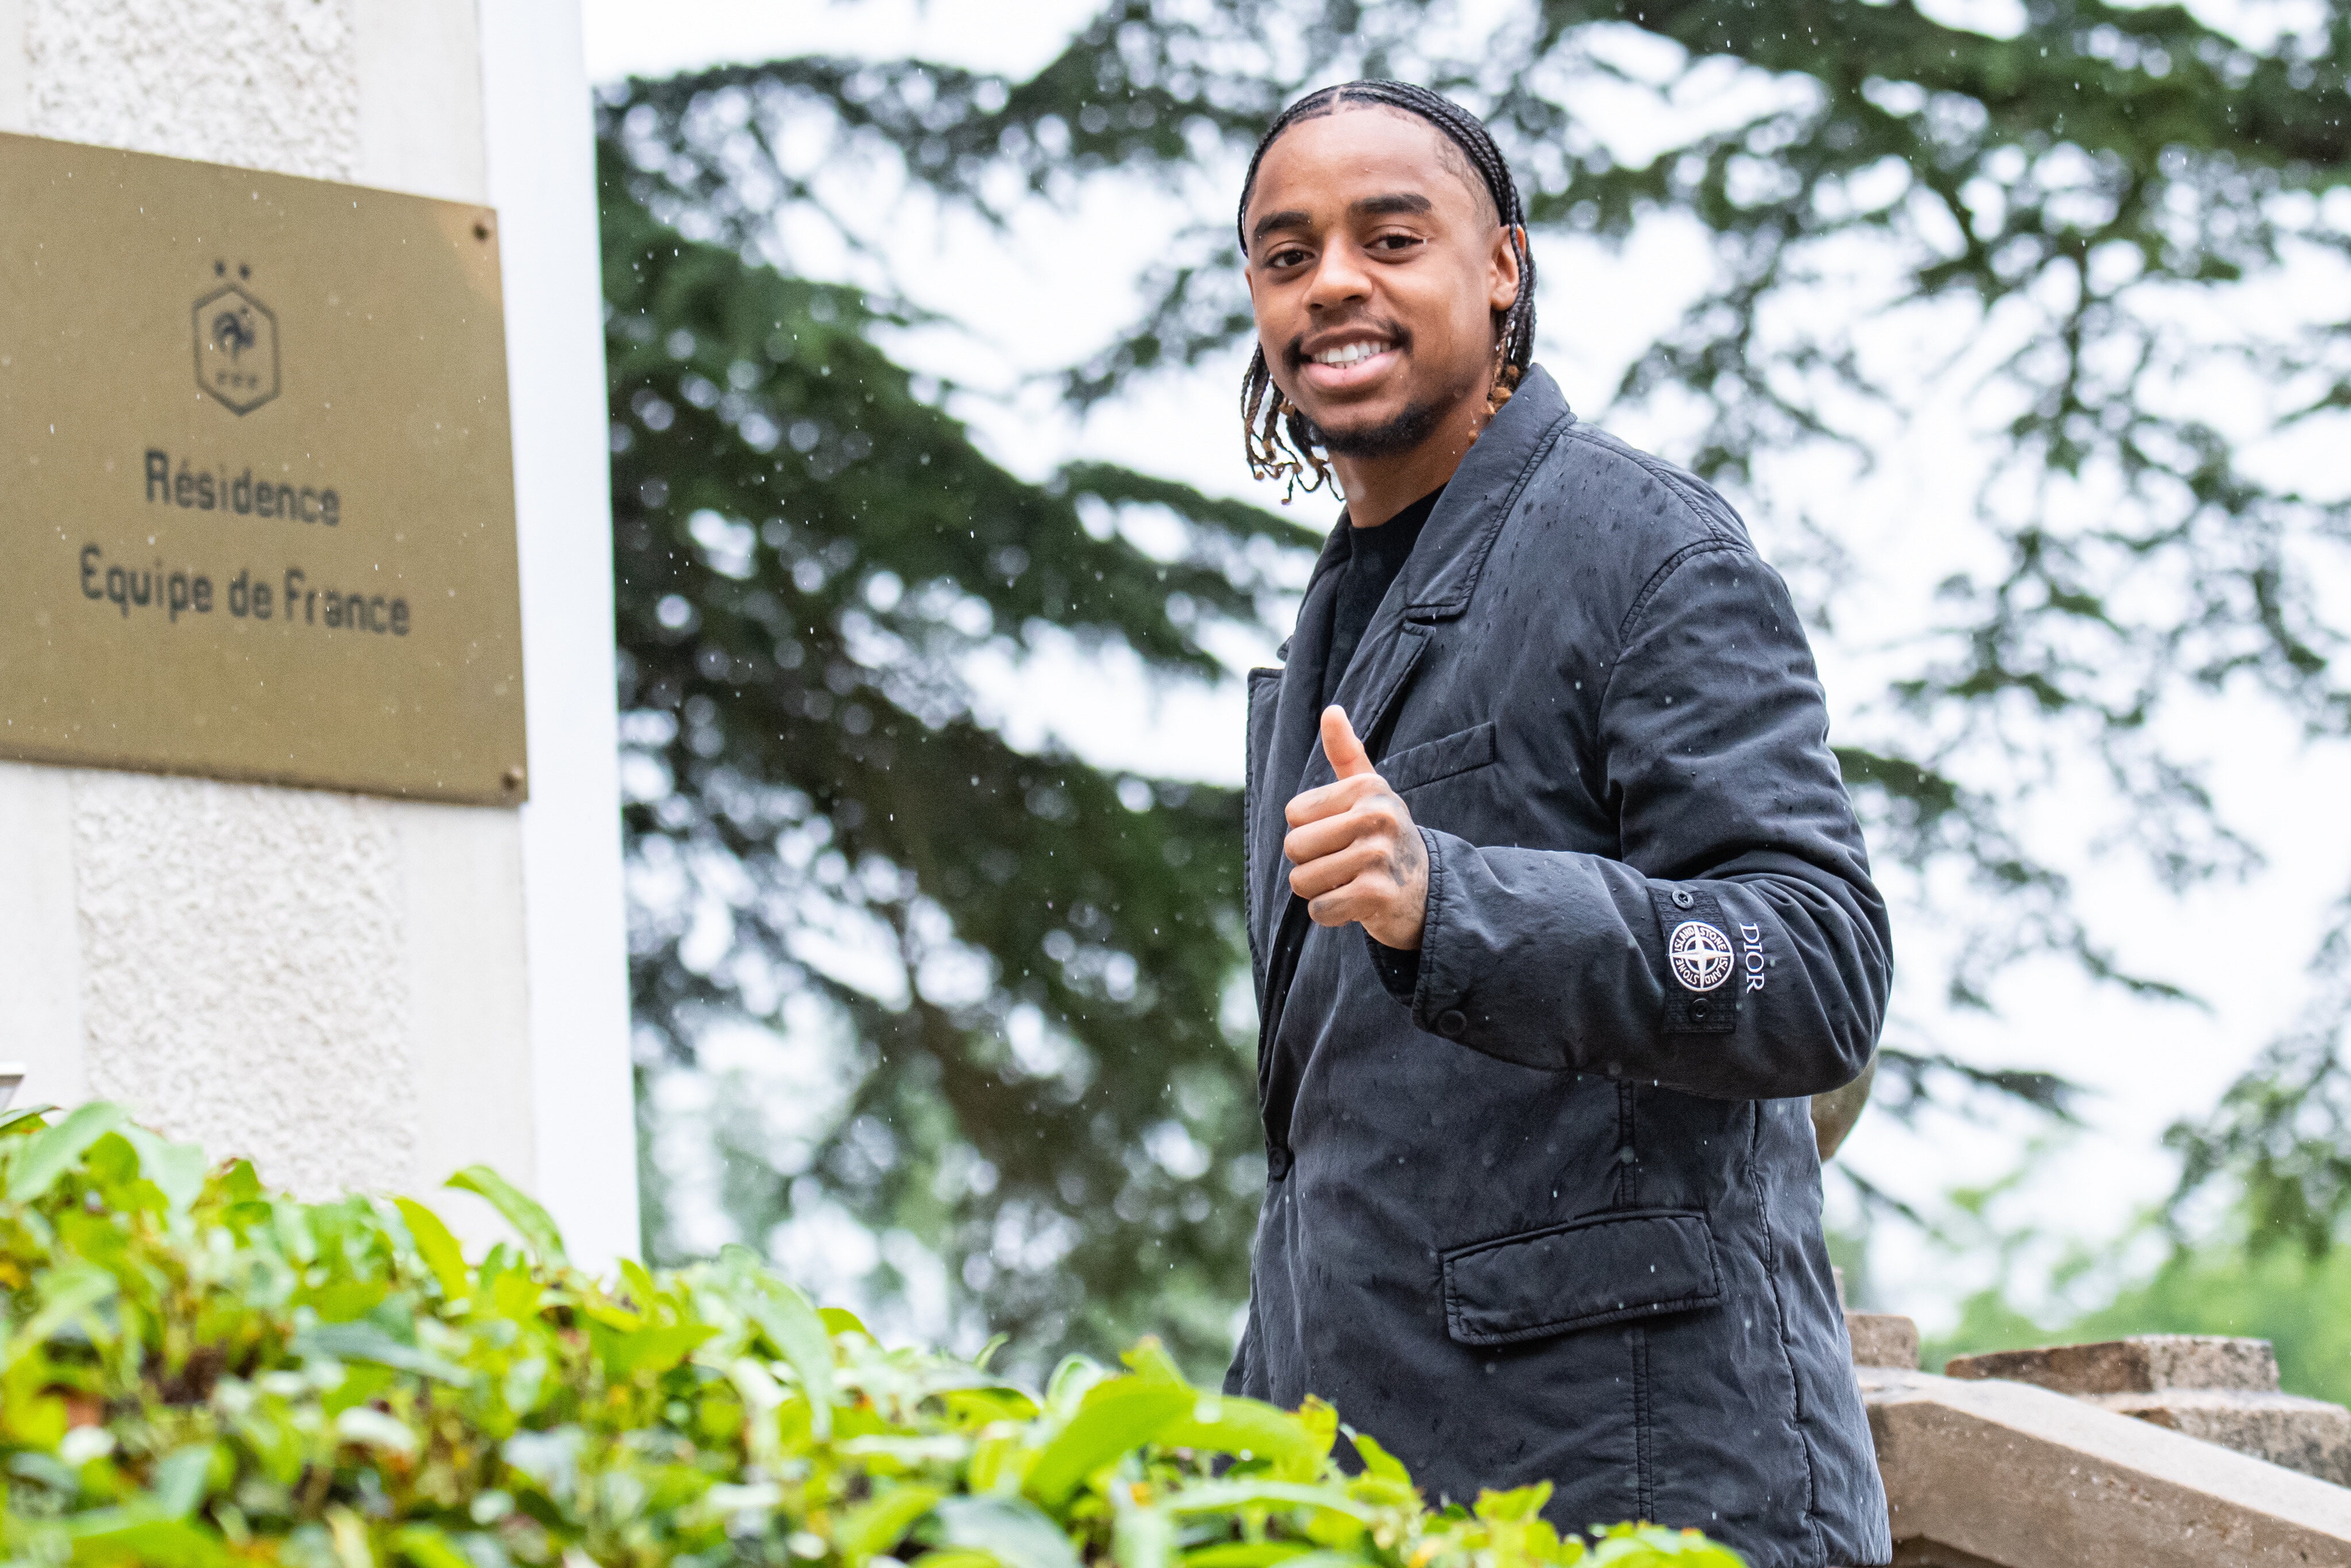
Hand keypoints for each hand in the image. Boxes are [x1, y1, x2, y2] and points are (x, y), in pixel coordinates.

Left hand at [1283, 705, 1429, 949]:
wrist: (1429, 891)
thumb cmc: (1386, 837)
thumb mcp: (1371, 792)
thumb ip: (1347, 754)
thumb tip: (1332, 711)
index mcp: (1368, 788)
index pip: (1294, 814)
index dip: (1309, 831)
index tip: (1343, 835)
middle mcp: (1376, 816)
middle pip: (1294, 848)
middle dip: (1310, 864)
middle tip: (1345, 864)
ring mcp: (1379, 856)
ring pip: (1303, 881)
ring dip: (1320, 890)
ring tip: (1351, 882)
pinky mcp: (1378, 895)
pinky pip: (1320, 909)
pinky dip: (1331, 914)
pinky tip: (1357, 904)